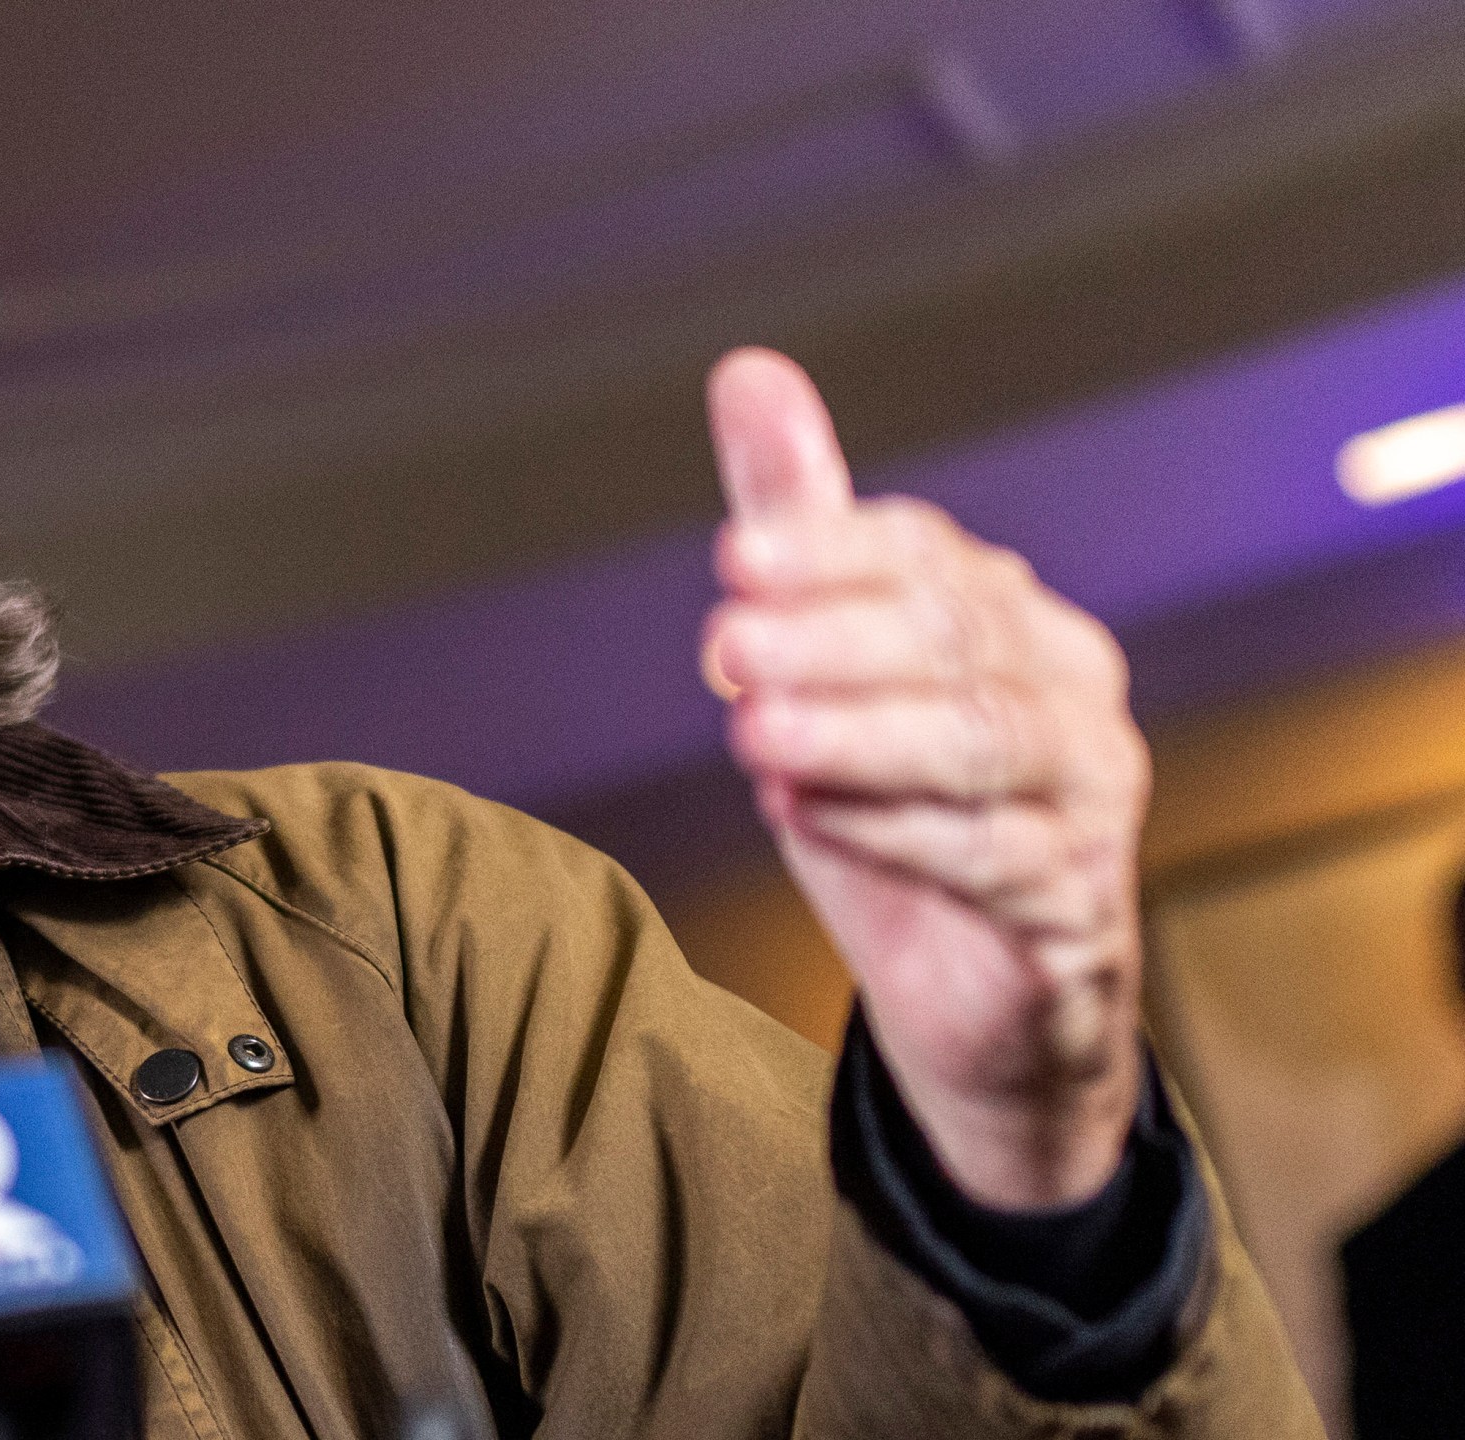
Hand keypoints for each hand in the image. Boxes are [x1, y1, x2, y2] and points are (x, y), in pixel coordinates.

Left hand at [701, 348, 1148, 1209]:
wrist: (978, 999)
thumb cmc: (894, 813)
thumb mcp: (823, 668)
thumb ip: (796, 528)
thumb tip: (749, 372)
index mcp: (1005, 615)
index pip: (925, 557)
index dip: (831, 551)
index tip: (733, 558)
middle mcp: (1065, 688)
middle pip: (952, 642)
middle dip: (829, 640)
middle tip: (724, 647)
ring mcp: (1088, 793)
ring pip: (978, 743)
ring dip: (856, 734)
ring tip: (753, 733)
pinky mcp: (1076, 898)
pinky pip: (991, 853)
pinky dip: (893, 832)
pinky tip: (804, 816)